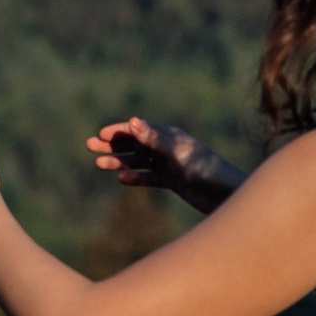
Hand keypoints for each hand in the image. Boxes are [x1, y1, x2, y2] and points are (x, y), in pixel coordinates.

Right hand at [86, 115, 245, 210]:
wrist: (226, 195)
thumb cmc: (206, 170)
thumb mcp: (177, 153)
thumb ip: (154, 139)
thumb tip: (132, 121)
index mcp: (170, 136)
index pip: (138, 129)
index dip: (119, 131)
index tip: (100, 135)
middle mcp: (169, 148)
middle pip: (135, 144)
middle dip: (113, 144)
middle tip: (89, 146)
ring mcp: (171, 165)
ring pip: (139, 161)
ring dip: (120, 162)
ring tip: (99, 164)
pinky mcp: (175, 182)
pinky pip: (150, 178)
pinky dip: (136, 178)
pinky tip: (122, 180)